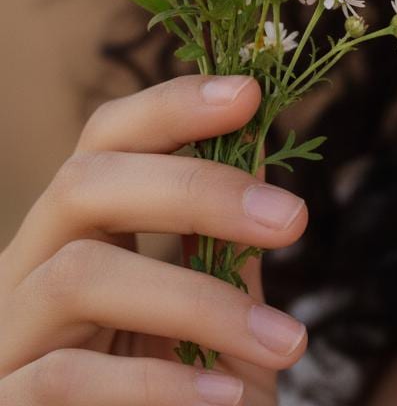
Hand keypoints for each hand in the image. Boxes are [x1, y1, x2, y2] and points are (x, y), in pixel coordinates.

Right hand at [0, 73, 308, 403]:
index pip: (104, 140)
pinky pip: (64, 377)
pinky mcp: (7, 403)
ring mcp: (8, 338)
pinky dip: (154, 383)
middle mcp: (27, 270)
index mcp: (76, 232)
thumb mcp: (215, 311)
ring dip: (196, 300)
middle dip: (196, 188)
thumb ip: (223, 240)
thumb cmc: (189, 400)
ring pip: (76, 274)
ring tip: (281, 340)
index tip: (249, 96)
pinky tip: (224, 396)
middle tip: (294, 220)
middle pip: (82, 184)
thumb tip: (258, 142)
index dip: (170, 107)